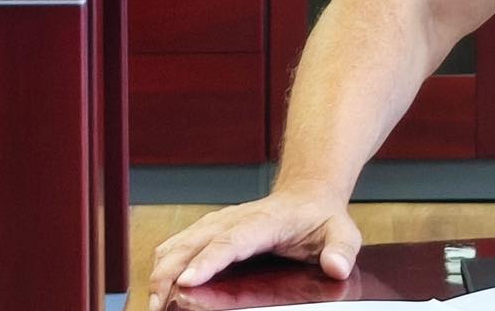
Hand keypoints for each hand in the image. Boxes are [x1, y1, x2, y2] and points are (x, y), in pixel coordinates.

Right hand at [147, 184, 360, 310]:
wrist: (307, 194)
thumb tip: (336, 266)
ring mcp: (220, 223)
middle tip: (158, 303)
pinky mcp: (210, 231)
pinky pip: (179, 244)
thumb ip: (342, 249)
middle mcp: (236, 219)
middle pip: (195, 242)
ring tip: (152, 303)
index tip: (188, 280)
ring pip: (181, 242)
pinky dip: (163, 263)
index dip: (209, 260)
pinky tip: (157, 287)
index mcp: (266, 221)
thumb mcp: (342, 232)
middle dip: (172, 271)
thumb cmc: (321, 218)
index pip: (232, 240)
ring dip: (162, 269)